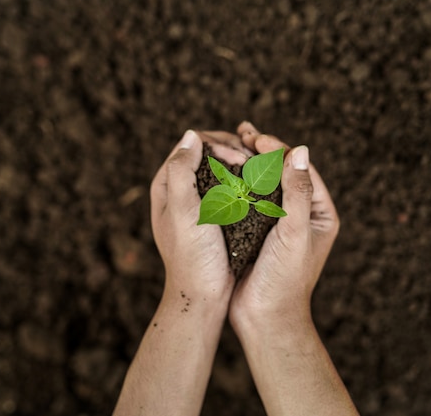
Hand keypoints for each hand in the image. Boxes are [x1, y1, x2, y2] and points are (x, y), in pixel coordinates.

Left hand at [150, 129, 250, 303]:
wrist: (204, 296)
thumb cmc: (192, 256)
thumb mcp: (182, 211)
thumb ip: (181, 171)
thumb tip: (191, 135)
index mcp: (166, 185)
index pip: (191, 145)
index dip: (218, 143)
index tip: (239, 156)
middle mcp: (181, 190)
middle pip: (209, 154)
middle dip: (233, 150)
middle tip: (253, 161)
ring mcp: (201, 203)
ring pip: (223, 170)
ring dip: (243, 165)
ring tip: (261, 171)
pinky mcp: (219, 215)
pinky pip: (234, 188)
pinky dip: (248, 182)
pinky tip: (263, 187)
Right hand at [229, 122, 339, 326]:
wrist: (264, 319)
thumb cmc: (285, 279)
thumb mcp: (295, 233)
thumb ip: (298, 192)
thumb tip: (300, 150)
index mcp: (319, 213)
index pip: (301, 170)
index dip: (280, 150)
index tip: (257, 138)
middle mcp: (302, 214)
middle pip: (284, 172)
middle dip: (264, 151)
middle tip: (244, 131)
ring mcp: (279, 222)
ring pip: (265, 182)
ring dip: (250, 161)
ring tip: (233, 141)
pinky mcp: (258, 230)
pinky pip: (250, 199)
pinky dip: (238, 181)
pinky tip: (223, 168)